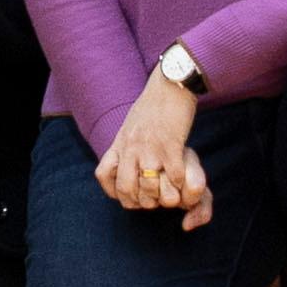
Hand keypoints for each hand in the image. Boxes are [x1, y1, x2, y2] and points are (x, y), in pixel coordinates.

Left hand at [97, 63, 210, 220]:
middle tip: (154, 201)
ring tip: (170, 194)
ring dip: (162, 196)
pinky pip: (173, 176)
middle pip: (126, 188)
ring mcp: (150, 148)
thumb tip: (124, 158)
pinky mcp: (170, 146)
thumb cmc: (153, 105)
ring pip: (149, 187)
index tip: (130, 196)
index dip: (115, 192)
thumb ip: (126, 143)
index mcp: (120, 142)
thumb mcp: (130, 124)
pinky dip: (179, 184)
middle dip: (141, 201)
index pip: (104, 175)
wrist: (170, 85)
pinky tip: (182, 180)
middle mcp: (131, 147)